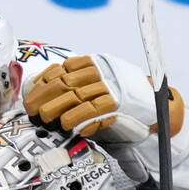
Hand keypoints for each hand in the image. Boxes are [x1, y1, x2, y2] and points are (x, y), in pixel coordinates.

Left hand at [23, 54, 184, 143]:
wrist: (157, 116)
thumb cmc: (123, 107)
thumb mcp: (100, 91)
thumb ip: (79, 90)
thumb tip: (46, 98)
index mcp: (98, 64)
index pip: (66, 67)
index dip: (46, 78)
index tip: (32, 91)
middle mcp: (105, 72)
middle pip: (67, 80)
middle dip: (45, 94)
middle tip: (31, 107)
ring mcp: (112, 87)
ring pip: (77, 95)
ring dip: (57, 107)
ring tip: (44, 118)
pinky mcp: (119, 104)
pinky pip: (93, 110)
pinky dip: (78, 118)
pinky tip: (66, 125)